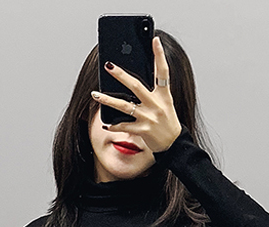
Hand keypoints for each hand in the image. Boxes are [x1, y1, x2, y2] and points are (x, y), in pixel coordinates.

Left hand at [91, 36, 181, 155]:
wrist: (173, 144)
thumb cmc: (167, 121)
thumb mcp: (165, 102)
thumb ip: (153, 90)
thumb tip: (134, 79)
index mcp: (164, 95)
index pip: (163, 71)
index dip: (160, 55)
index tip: (155, 40)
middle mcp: (156, 104)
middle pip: (136, 86)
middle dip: (121, 75)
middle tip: (108, 65)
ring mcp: (149, 117)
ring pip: (124, 106)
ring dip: (107, 99)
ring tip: (95, 94)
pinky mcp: (143, 130)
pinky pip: (124, 126)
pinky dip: (113, 125)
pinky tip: (105, 124)